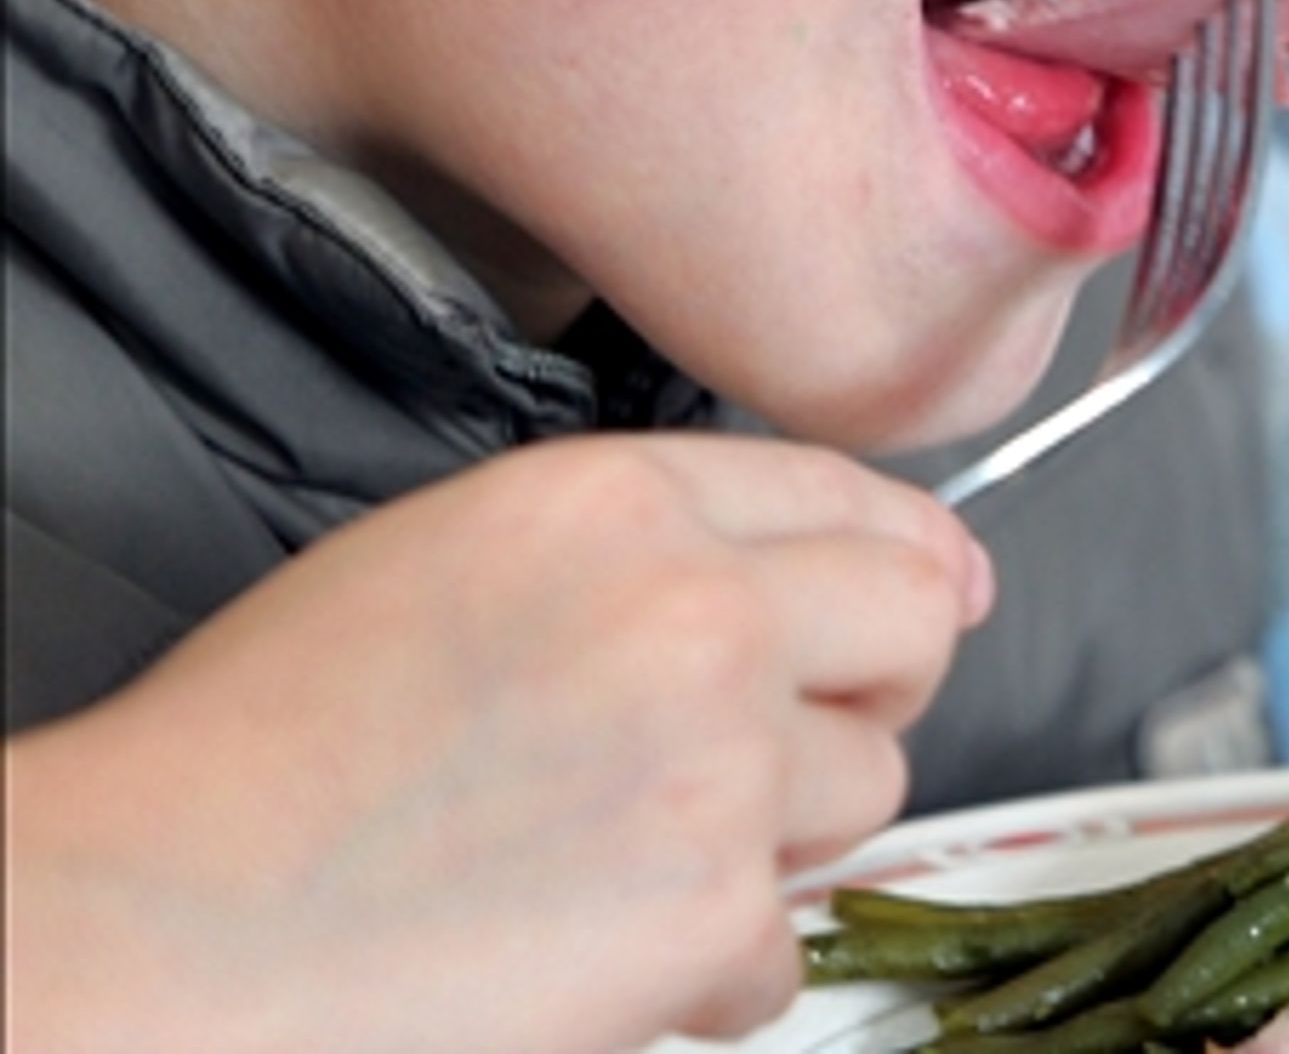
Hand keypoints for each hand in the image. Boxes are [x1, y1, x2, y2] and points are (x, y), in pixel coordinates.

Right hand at [4, 433, 989, 1052]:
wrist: (174, 925)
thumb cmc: (273, 758)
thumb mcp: (456, 562)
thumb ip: (638, 551)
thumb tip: (807, 574)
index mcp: (619, 506)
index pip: (850, 497)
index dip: (910, 552)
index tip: (940, 587)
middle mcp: (695, 612)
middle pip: (914, 625)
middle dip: (875, 685)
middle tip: (791, 736)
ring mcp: (721, 760)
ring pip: (870, 789)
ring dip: (782, 834)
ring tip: (632, 854)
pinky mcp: (716, 907)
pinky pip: (790, 940)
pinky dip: (719, 965)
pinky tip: (607, 951)